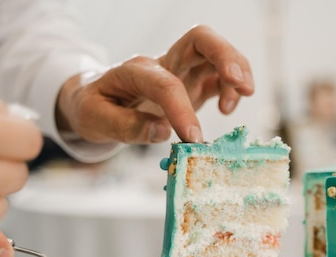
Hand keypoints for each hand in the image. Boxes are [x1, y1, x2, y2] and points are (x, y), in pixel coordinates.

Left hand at [56, 25, 253, 143]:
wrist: (95, 102)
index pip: (166, 83)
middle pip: (201, 39)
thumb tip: (163, 132)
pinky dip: (232, 89)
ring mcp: (181, 70)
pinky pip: (219, 77)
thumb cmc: (94, 108)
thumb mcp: (95, 120)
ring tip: (235, 103)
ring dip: (236, 72)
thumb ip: (126, 127)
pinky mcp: (193, 84)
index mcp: (135, 70)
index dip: (182, 109)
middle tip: (241, 85)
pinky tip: (228, 109)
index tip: (193, 138)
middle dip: (225, 57)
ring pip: (216, 54)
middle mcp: (163, 63)